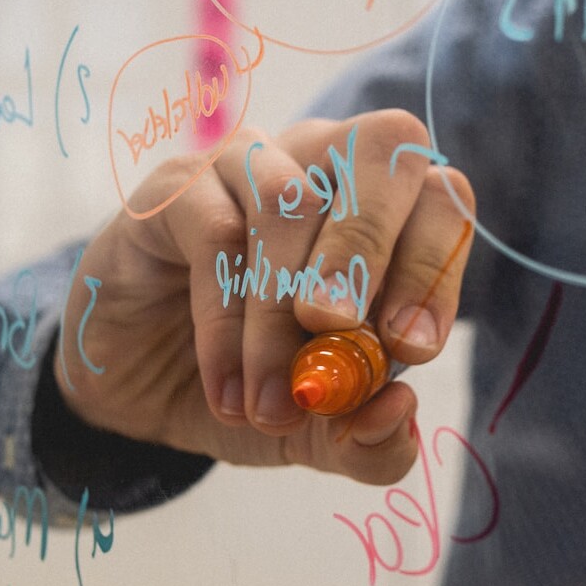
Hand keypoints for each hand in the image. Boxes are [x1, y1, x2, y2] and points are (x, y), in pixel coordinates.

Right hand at [58, 108, 474, 484]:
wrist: (143, 384)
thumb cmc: (253, 382)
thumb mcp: (321, 429)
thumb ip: (370, 438)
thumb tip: (400, 411)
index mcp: (382, 209)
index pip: (442, 198)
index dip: (436, 266)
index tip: (409, 351)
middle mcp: (324, 165)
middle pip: (382, 147)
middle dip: (368, 251)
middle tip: (337, 335)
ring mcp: (250, 164)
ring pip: (291, 201)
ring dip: (282, 314)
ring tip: (272, 404)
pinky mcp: (179, 187)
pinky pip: (216, 232)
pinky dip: (227, 321)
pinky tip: (226, 389)